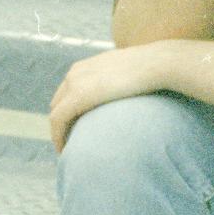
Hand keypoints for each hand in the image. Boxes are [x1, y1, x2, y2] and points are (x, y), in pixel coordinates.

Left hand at [50, 44, 170, 152]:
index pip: (68, 92)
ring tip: (68, 150)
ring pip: (56, 114)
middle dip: (62, 123)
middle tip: (72, 143)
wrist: (157, 64)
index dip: (69, 112)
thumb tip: (130, 94)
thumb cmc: (153, 69)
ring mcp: (74, 83)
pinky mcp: (77, 97)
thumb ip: (120, 82)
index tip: (76, 130)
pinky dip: (58, 136)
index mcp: (86, 66)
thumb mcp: (128, 73)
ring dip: (59, 132)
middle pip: (58, 103)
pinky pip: (58, 121)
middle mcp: (75, 73)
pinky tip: (65, 150)